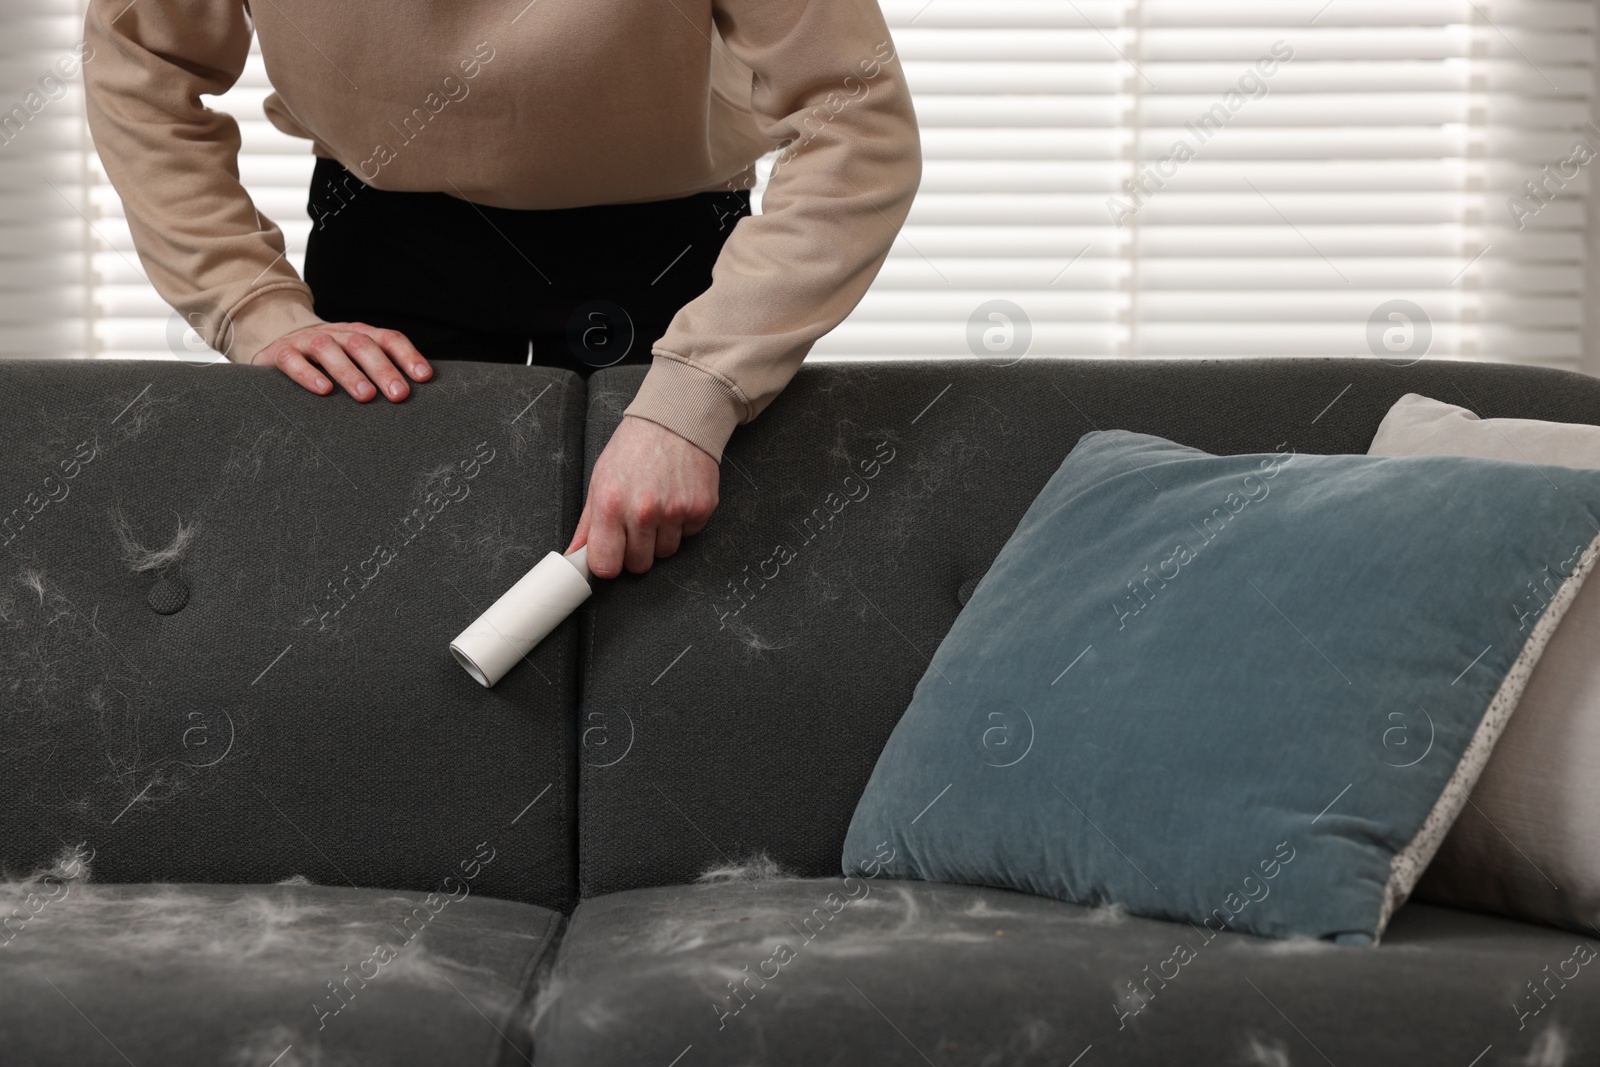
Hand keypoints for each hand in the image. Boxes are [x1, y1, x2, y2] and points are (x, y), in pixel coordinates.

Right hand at [251, 321, 432, 401]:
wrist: (275, 339)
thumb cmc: (326, 358)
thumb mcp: (354, 357)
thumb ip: (378, 369)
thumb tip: (413, 394)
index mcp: (359, 334)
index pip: (388, 338)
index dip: (407, 355)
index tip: (424, 377)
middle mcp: (336, 334)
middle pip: (362, 345)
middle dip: (383, 369)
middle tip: (399, 394)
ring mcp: (307, 341)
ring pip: (329, 350)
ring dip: (350, 372)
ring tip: (366, 396)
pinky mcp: (281, 353)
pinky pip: (293, 360)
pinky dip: (308, 375)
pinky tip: (324, 391)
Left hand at [567, 415, 719, 577]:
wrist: (674, 422)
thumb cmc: (634, 447)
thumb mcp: (600, 480)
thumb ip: (588, 523)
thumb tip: (575, 554)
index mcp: (611, 504)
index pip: (606, 565)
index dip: (608, 563)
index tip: (611, 554)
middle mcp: (643, 511)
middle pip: (639, 565)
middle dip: (636, 551)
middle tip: (636, 525)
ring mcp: (675, 511)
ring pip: (665, 552)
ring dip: (660, 537)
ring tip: (657, 507)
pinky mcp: (700, 508)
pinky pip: (688, 535)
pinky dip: (682, 523)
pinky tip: (675, 499)